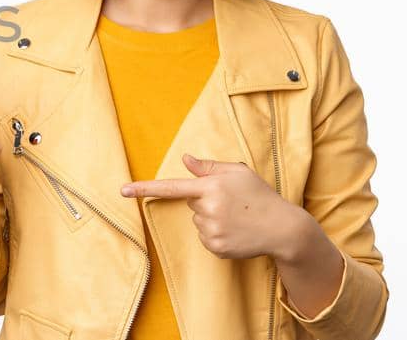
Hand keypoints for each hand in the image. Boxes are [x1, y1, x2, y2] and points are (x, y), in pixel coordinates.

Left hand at [120, 153, 306, 260]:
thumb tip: (185, 159)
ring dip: (211, 219)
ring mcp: (211, 231)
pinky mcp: (216, 248)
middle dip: (206, 201)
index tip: (122, 190)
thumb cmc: (260, 196)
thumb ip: (209, 167)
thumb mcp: (238, 173)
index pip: (172, 187)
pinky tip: (236, 232)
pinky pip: (205, 238)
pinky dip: (217, 235)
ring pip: (197, 221)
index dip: (145, 188)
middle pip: (191, 204)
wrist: (284, 229)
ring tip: (237, 218)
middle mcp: (208, 209)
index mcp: (211, 186)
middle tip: (232, 203)